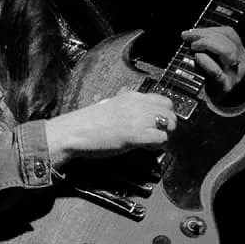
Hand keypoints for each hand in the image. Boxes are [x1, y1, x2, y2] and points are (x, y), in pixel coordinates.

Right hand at [46, 91, 176, 164]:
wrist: (74, 132)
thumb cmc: (88, 122)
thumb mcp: (109, 105)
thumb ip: (126, 106)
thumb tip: (139, 112)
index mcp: (131, 96)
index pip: (164, 100)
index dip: (164, 113)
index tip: (158, 123)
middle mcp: (137, 104)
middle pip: (170, 112)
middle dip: (167, 125)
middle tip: (156, 135)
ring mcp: (137, 118)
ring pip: (169, 124)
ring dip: (164, 135)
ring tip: (150, 142)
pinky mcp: (136, 135)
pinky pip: (161, 139)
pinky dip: (157, 146)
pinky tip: (145, 147)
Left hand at [181, 26, 244, 94]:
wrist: (220, 100)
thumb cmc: (214, 75)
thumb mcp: (216, 58)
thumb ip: (209, 45)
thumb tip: (190, 34)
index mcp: (239, 51)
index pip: (228, 33)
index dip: (209, 29)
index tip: (190, 31)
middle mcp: (240, 62)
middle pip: (228, 41)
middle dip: (205, 35)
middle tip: (188, 37)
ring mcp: (234, 75)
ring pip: (227, 53)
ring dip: (207, 45)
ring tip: (193, 47)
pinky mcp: (224, 86)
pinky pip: (216, 71)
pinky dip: (205, 61)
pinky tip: (197, 57)